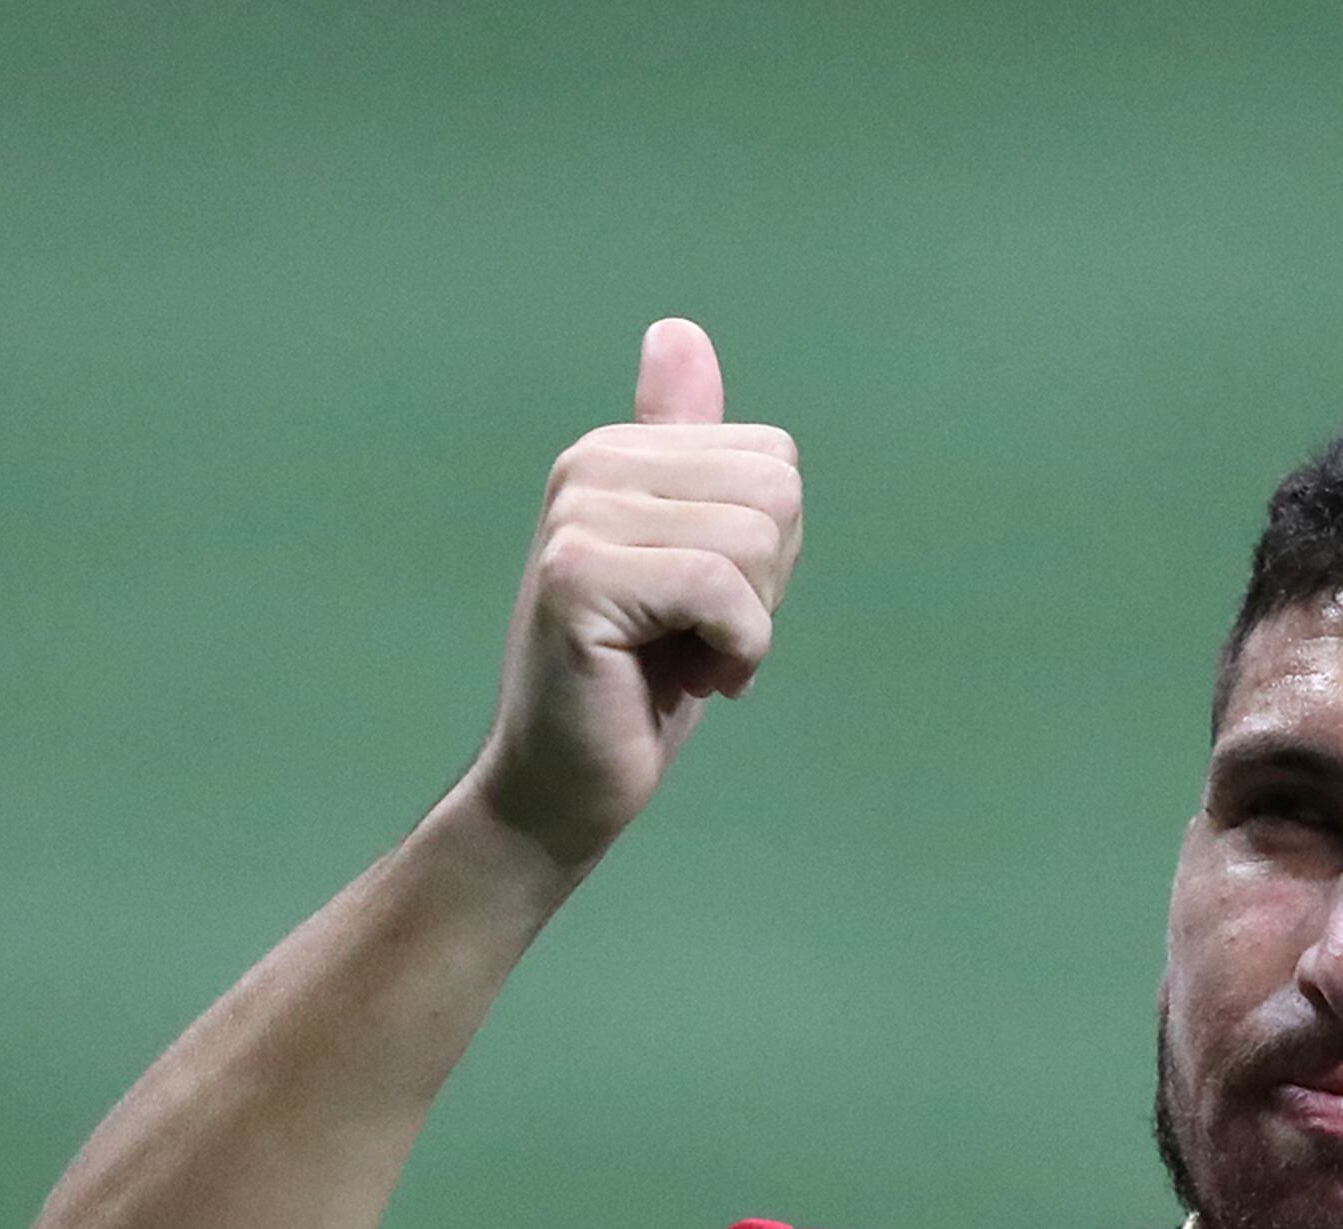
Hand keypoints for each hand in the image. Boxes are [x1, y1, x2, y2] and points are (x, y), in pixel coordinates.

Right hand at [464, 318, 803, 870]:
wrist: (565, 784)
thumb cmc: (637, 683)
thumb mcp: (689, 559)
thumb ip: (689, 454)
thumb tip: (678, 331)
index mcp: (620, 451)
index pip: (775, 462)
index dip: (771, 554)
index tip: (708, 607)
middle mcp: (590, 465)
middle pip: (776, 491)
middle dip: (765, 586)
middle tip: (697, 638)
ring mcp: (578, 517)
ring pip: (757, 540)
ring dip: (747, 627)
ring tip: (682, 658)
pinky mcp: (578, 577)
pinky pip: (722, 592)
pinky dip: (734, 653)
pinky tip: (685, 681)